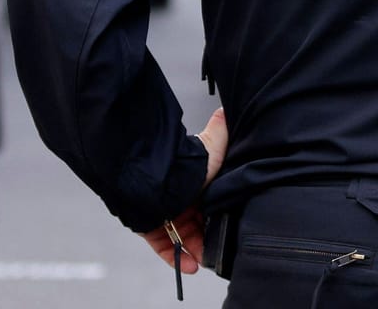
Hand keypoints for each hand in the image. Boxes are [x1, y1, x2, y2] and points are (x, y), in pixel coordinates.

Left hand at [139, 109, 228, 273]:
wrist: (154, 177)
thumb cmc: (184, 163)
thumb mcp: (210, 150)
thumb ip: (220, 134)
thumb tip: (225, 110)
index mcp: (194, 185)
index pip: (209, 206)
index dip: (218, 219)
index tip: (228, 229)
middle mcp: (179, 200)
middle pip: (196, 226)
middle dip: (207, 240)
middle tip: (217, 251)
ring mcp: (164, 215)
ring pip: (182, 239)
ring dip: (193, 251)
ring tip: (203, 261)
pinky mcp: (149, 227)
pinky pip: (163, 246)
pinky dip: (175, 257)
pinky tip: (188, 266)